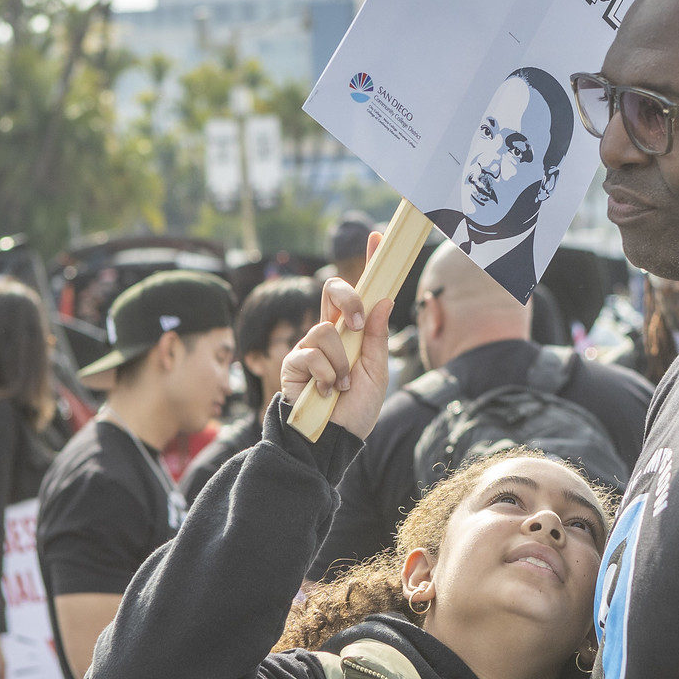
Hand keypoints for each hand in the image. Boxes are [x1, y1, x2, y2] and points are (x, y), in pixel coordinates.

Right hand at [281, 236, 393, 440]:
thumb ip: (379, 338)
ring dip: (341, 362)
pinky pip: (310, 353)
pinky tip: (326, 393)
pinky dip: (326, 375)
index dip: (369, 263)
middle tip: (360, 325)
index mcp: (354, 332)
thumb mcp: (377, 372)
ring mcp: (309, 345)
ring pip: (326, 329)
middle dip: (349, 300)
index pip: (361, 291)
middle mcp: (330, 332)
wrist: (333, 442)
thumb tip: (385, 301)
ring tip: (343, 386)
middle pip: (333, 290)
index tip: (377, 236)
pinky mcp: (292, 362)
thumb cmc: (356, 410)